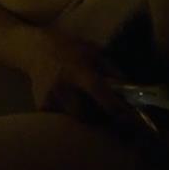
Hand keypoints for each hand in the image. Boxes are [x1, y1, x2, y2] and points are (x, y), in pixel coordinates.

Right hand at [28, 31, 142, 131]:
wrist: (37, 50)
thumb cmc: (72, 50)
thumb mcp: (96, 53)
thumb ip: (113, 72)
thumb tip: (130, 91)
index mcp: (79, 71)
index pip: (98, 91)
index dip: (113, 106)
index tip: (127, 116)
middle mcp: (63, 86)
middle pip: (87, 114)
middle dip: (100, 118)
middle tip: (108, 113)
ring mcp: (50, 98)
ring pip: (75, 119)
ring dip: (87, 117)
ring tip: (90, 106)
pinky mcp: (42, 106)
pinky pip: (63, 119)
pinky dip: (72, 115)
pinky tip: (72, 103)